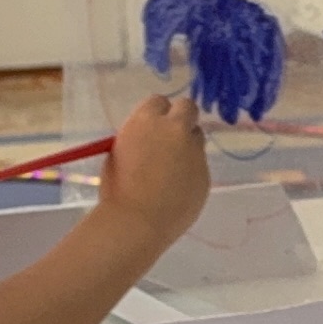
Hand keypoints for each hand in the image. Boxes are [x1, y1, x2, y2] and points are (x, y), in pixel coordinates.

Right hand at [98, 93, 206, 247]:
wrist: (138, 222)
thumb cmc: (117, 190)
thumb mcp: (118, 153)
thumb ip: (138, 139)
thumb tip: (148, 141)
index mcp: (147, 121)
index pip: (159, 101)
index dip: (157, 114)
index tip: (153, 127)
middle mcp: (175, 130)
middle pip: (187, 108)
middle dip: (180, 118)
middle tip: (171, 137)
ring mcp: (194, 151)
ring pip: (197, 138)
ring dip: (187, 146)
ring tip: (172, 170)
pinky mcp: (205, 173)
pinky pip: (200, 165)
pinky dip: (191, 172)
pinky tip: (177, 190)